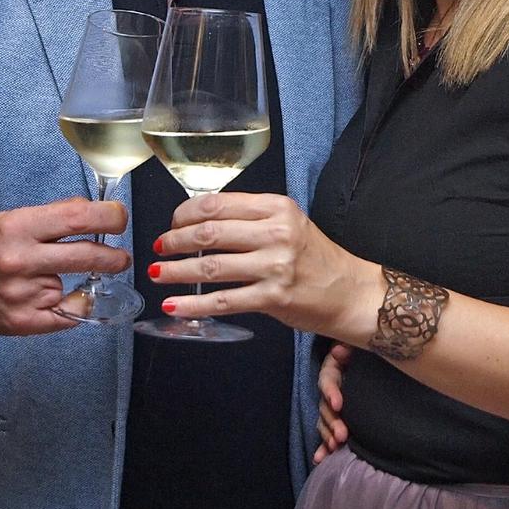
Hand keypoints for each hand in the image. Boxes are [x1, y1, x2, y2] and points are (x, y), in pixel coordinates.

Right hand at [0, 197, 129, 335]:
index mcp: (18, 227)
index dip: (109, 216)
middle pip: (88, 255)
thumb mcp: (15, 218)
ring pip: (79, 287)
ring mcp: (23, 294)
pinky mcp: (24, 321)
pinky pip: (71, 314)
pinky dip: (76, 305)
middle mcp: (20, 260)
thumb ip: (56, 215)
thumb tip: (99, 212)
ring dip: (84, 281)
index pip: (78, 218)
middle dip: (115, 256)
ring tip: (65, 274)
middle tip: (121, 257)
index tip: (119, 218)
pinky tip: (62, 296)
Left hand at [149, 192, 373, 335]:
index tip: (172, 222)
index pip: (218, 204)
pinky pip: (224, 301)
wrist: (350, 291)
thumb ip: (250, 218)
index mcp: (277, 207)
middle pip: (209, 233)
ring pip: (212, 266)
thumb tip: (200, 222)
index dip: (185, 213)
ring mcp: (275, 267)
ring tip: (157, 273)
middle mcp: (276, 233)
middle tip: (159, 247)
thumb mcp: (288, 223)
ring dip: (176, 271)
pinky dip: (193, 303)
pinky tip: (173, 304)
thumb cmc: (315, 257)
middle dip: (175, 240)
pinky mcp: (274, 298)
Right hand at [314, 342, 353, 463]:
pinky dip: (323, 447)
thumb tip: (340, 350)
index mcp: (333, 370)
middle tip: (342, 435)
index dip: (331, 392)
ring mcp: (331, 406)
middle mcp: (329, 390)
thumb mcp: (357, 347)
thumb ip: (350, 348)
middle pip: (325, 406)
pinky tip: (320, 459)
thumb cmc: (363, 353)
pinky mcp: (337, 419)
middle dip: (332, 422)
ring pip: (324, 422)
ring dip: (328, 436)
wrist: (370, 364)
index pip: (327, 381)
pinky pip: (327, 434)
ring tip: (335, 447)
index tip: (338, 405)